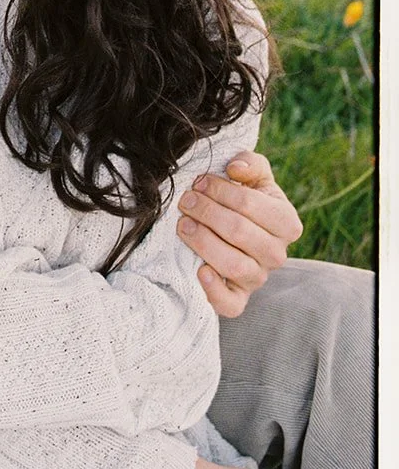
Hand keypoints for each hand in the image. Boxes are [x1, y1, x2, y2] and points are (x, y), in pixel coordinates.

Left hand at [177, 151, 302, 316]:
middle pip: (239, 232)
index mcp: (286, 223)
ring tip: (183, 225)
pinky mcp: (238, 298)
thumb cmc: (244, 200)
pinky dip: (214, 291)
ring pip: (234, 265)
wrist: (237, 232)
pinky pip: (230, 304)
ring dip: (203, 242)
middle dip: (206, 212)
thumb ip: (250, 164)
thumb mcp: (253, 177)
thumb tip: (235, 169)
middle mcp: (277, 254)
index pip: (250, 205)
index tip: (197, 182)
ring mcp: (258, 278)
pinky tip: (199, 270)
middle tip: (185, 201)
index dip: (219, 191)